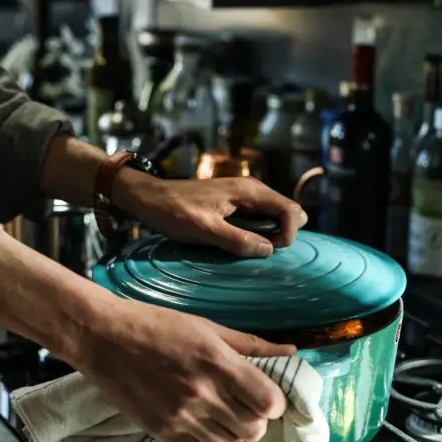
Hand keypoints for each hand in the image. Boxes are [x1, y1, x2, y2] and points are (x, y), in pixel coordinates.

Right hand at [76, 294, 295, 441]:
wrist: (102, 338)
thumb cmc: (156, 325)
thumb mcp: (206, 326)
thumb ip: (250, 345)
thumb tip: (291, 352)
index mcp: (217, 361)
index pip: (268, 401)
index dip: (273, 401)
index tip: (264, 395)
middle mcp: (202, 392)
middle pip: (253, 429)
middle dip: (255, 420)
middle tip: (243, 406)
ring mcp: (181, 416)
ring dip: (233, 436)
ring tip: (222, 419)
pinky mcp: (161, 432)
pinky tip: (202, 431)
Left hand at [113, 171, 307, 257]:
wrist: (150, 198)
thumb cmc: (174, 212)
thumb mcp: (205, 230)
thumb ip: (238, 239)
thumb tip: (268, 250)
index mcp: (249, 191)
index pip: (291, 210)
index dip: (290, 233)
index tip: (271, 252)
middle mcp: (252, 189)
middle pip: (287, 211)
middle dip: (284, 234)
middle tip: (261, 252)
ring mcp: (244, 196)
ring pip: (274, 215)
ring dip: (271, 235)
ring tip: (251, 251)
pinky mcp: (235, 204)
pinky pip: (259, 218)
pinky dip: (259, 232)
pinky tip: (243, 245)